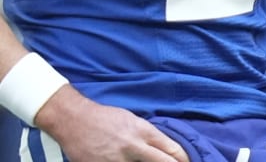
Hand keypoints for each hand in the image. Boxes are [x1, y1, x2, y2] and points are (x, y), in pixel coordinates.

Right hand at [35, 86, 188, 161]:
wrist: (74, 120)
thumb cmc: (105, 117)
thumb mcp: (132, 120)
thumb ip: (147, 135)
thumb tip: (162, 147)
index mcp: (142, 132)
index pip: (171, 149)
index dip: (182, 159)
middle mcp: (132, 147)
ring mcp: (116, 160)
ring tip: (141, 161)